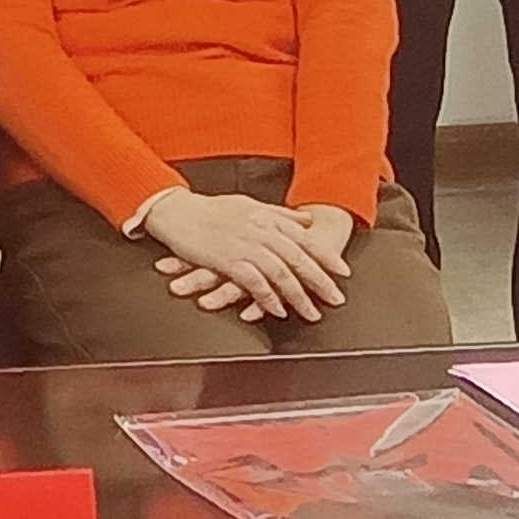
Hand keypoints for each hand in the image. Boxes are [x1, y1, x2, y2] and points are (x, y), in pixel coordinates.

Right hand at [139, 186, 353, 322]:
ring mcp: (244, 244)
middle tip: (336, 298)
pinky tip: (277, 311)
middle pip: (298, 257)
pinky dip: (267, 298)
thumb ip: (279, 214)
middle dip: (320, 280)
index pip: (304, 238)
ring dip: (298, 296)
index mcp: (266, 217)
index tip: (343, 272)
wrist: (175, 210)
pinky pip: (254, 282)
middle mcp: (260, 230)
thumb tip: (306, 220)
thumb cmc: (210, 209)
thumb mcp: (249, 205)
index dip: (326, 256)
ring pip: (280, 273)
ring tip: (312, 313)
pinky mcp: (227, 259)